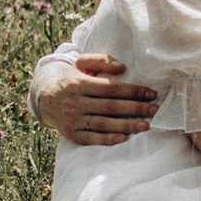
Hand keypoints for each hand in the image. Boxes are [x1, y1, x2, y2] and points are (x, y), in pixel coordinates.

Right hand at [42, 56, 160, 145]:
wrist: (45, 98)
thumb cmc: (71, 79)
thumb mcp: (81, 63)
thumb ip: (101, 60)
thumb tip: (122, 68)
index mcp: (79, 84)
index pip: (112, 88)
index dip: (133, 91)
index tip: (151, 93)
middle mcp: (76, 102)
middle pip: (111, 107)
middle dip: (136, 108)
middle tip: (155, 110)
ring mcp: (73, 120)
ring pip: (103, 124)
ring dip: (126, 125)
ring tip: (146, 125)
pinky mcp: (72, 134)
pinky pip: (92, 138)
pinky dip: (108, 139)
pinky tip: (124, 138)